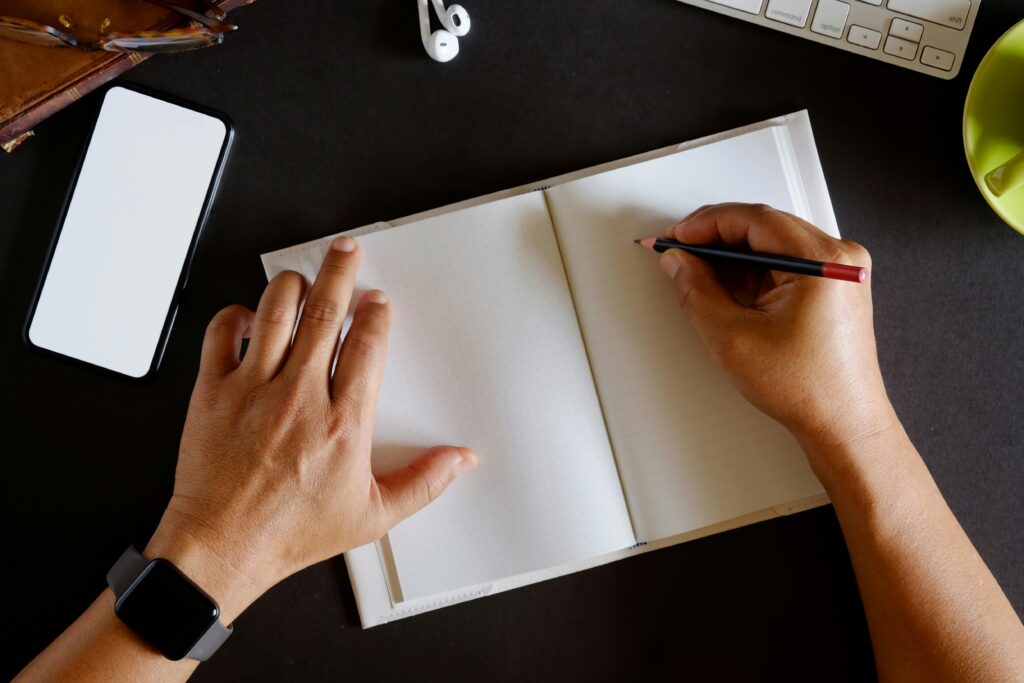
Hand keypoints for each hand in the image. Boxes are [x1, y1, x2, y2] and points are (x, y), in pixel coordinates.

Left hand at [146, 236, 476, 621]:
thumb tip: (460, 460)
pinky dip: (237, 315)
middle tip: (347, 251)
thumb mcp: (373, 515)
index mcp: (344, 424)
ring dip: (294, 285)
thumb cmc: (291, 531)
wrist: (223, 546)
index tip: (378, 302)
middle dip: (341, 273)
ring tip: (305, 277)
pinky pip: (222, 333)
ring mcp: (253, 390)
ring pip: (276, 312)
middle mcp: (300, 397)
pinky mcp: (213, 392)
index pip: (367, 346)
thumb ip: (424, 482)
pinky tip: (250, 317)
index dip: (375, 314)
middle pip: (326, 314)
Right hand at [658, 204, 895, 458]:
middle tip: (680, 254)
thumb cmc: (809, 389)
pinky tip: (726, 288)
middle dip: (716, 239)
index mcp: (824, 261)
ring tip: (698, 276)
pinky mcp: (832, 286)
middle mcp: (839, 258)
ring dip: (732, 256)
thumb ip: (697, 292)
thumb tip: (679, 263)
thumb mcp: (734, 338)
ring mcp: (839, 271)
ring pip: (771, 245)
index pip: (754, 219)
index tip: (677, 237)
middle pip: (763, 227)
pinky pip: (783, 263)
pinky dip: (751, 272)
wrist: (843, 423)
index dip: (706, 224)